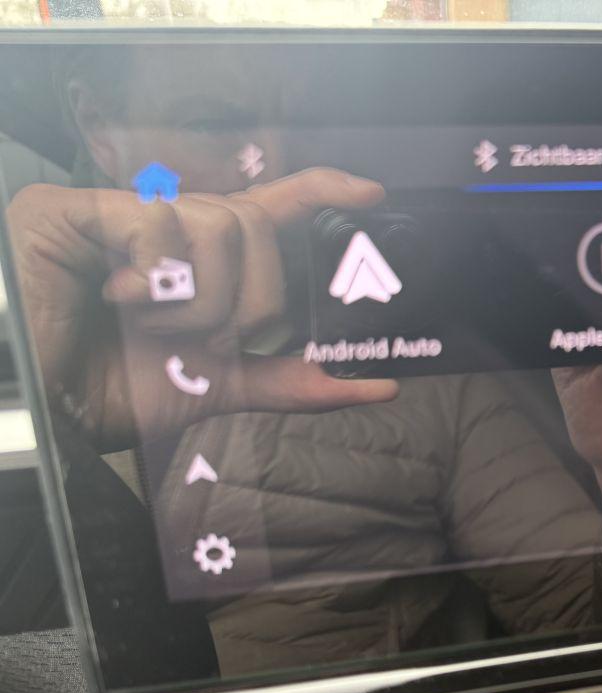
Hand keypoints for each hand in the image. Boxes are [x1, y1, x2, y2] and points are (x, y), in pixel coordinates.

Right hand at [7, 168, 397, 450]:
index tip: (371, 195)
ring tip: (154, 326)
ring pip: (219, 225)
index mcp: (196, 261)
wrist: (44, 414)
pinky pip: (158, 223)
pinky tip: (118, 299)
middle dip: (253, 298)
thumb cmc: (114, 393)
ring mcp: (116, 214)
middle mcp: (162, 229)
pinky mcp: (72, 210)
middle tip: (211, 339)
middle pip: (253, 225)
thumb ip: (292, 379)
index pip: (267, 207)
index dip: (319, 191)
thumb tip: (379, 386)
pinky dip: (156, 278)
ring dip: (203, 299)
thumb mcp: (219, 385)